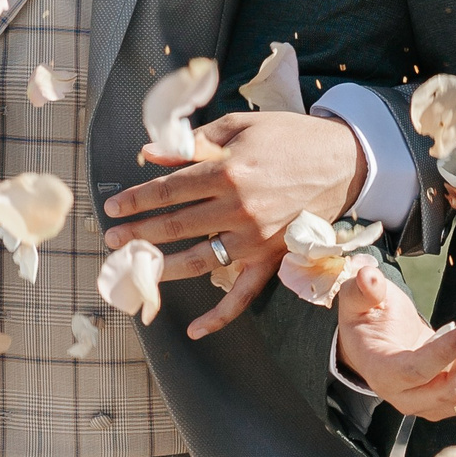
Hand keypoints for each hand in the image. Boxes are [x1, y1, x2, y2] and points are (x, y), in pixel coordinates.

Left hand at [102, 109, 363, 337]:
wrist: (344, 160)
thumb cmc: (288, 137)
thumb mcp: (239, 127)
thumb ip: (193, 142)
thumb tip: (150, 154)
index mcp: (228, 171)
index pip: (169, 190)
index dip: (136, 199)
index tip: (113, 208)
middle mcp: (238, 209)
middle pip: (176, 226)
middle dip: (138, 233)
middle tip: (111, 240)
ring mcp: (256, 239)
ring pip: (199, 261)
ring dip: (162, 268)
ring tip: (135, 270)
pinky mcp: (273, 258)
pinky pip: (244, 294)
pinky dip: (219, 316)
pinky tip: (193, 330)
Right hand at [334, 265, 455, 421]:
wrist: (379, 346)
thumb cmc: (369, 322)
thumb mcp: (357, 301)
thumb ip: (363, 289)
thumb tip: (368, 276)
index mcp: (384, 374)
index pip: (417, 372)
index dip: (445, 352)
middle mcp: (410, 398)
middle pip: (455, 392)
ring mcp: (436, 404)